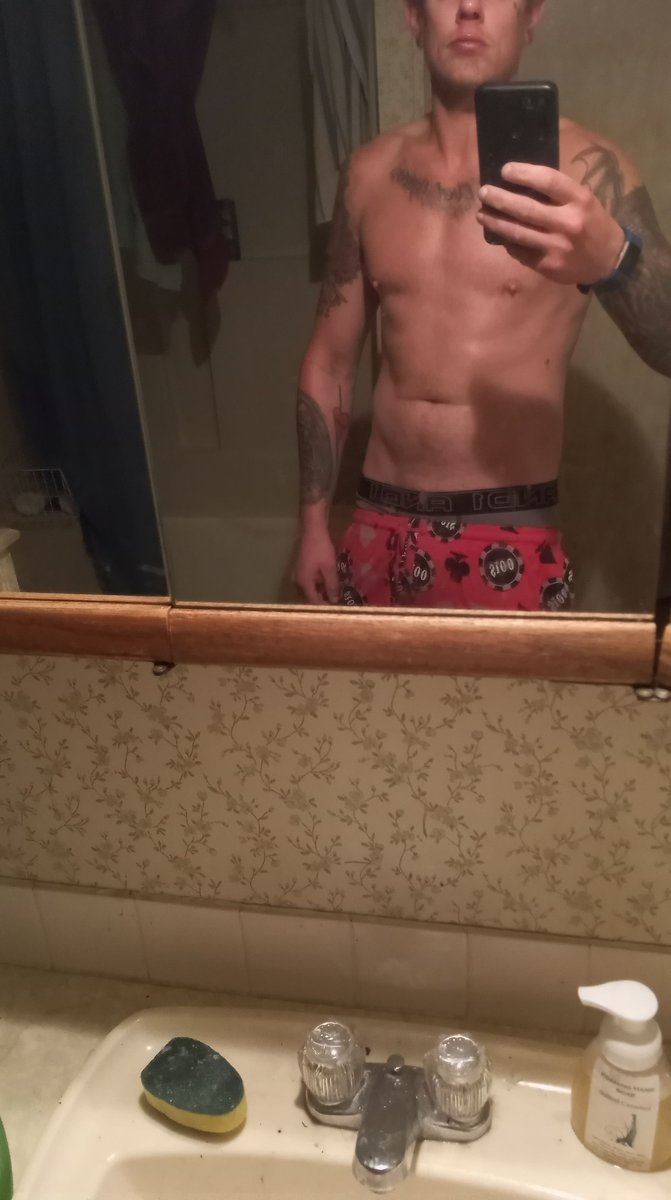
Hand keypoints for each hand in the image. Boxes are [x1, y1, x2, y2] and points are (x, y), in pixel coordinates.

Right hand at [293, 526, 338, 603]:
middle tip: (337, 603)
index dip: (324, 606)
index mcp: (303, 582)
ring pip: (310, 589)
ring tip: (335, 594)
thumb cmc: (321, 549)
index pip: (313, 601)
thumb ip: (331, 586)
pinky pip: (310, 582)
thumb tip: (334, 601)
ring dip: (321, 592)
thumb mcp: (329, 568)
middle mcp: (298, 580)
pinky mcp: (302, 569)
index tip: (336, 609)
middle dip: (323, 601)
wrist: (313, 531)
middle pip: (310, 596)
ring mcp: (299, 574)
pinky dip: (319, 585)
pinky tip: (329, 583)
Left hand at [477, 162, 624, 286]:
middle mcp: (568, 222)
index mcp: (580, 200)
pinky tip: (499, 235)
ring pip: (518, 232)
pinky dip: (508, 242)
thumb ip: (559, 193)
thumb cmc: (593, 223)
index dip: (523, 173)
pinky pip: (521, 252)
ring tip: (482, 214)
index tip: (505, 170)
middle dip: (500, 199)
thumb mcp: (584, 201)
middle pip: (526, 208)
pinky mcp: (548, 265)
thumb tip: (521, 184)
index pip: (548, 180)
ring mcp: (557, 246)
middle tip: (484, 192)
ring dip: (496, 222)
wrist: (608, 260)